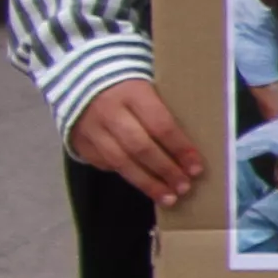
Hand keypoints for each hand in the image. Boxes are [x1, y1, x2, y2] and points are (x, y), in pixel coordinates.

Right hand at [69, 75, 208, 204]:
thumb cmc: (131, 86)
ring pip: (120, 161)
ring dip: (147, 183)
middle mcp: (109, 111)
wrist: (83, 79)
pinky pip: (105, 164)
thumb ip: (166, 111)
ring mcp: (91, 128)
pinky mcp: (80, 142)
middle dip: (165, 170)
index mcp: (133, 92)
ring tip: (169, 198)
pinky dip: (127, 176)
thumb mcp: (151, 87)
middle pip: (140, 147)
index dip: (180, 149)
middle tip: (184, 187)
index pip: (160, 125)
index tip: (197, 168)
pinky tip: (145, 186)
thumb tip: (192, 147)